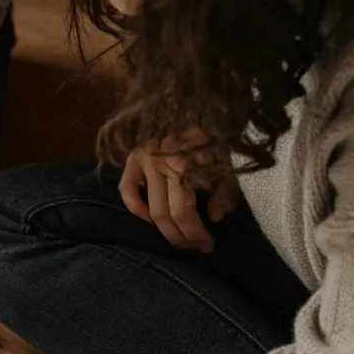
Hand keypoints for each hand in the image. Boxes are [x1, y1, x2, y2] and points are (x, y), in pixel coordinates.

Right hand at [118, 130, 237, 252]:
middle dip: (181, 237)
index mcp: (185, 164)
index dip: (196, 234)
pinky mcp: (133, 158)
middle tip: (194, 248)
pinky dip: (136, 208)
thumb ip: (225, 191)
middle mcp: (161, 163)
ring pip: (149, 209)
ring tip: (178, 240)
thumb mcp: (227, 163)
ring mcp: (144, 160)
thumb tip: (215, 218)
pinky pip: (127, 190)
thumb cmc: (214, 138)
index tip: (208, 246)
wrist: (198, 105)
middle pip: (166, 214)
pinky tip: (149, 218)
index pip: (184, 211)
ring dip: (164, 231)